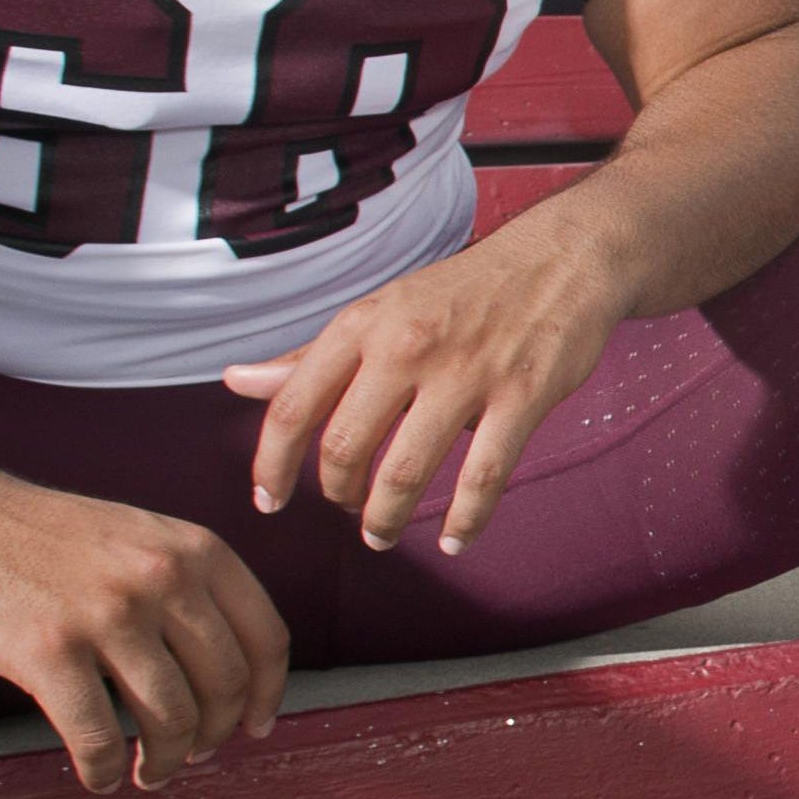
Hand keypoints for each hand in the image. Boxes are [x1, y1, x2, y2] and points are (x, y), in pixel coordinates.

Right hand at [0, 457, 289, 794]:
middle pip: (225, 688)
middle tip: (192, 757)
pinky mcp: (47, 650)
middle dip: (213, 737)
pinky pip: (98, 738)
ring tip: (147, 772)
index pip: (265, 639)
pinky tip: (98, 777)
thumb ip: (177, 585)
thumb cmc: (24, 533)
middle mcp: (160, 577)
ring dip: (165, 763)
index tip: (255, 729)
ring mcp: (105, 614)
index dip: (267, 697)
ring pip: (171, 720)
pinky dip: (105, 772)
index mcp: (191, 548)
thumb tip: (222, 670)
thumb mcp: (128, 536)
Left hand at [224, 216, 624, 553]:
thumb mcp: (379, 312)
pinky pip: (483, 476)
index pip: (295, 406)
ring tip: (382, 534)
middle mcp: (406, 346)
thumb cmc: (463, 292)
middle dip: (337, 496)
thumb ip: (311, 357)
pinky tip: (454, 540)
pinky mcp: (521, 395)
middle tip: (347, 512)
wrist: (560, 258)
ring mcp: (465, 373)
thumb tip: (238, 382)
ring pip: (405, 471)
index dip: (272, 464)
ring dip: (386, 518)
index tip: (268, 501)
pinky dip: (465, 521)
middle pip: (344, 447)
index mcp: (363, 325)